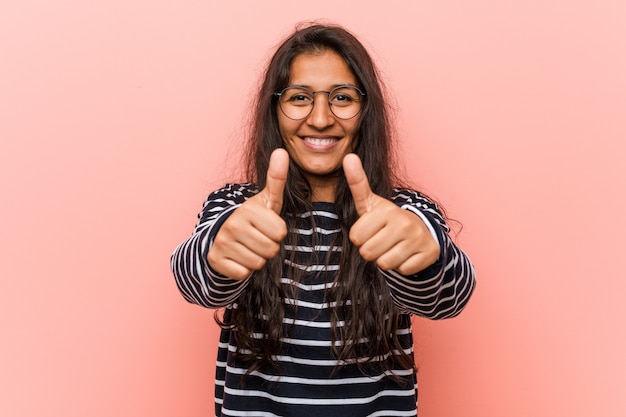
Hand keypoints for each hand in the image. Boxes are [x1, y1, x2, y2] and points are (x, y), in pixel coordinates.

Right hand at [207, 149, 288, 279]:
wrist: (222, 236)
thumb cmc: (253, 219)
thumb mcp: (267, 200)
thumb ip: (277, 178)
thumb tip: (281, 151)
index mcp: (248, 209)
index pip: (280, 233)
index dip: (277, 233)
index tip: (266, 227)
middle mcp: (232, 224)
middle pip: (271, 250)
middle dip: (268, 247)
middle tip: (257, 238)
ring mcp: (222, 242)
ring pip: (258, 263)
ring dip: (256, 259)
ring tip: (247, 247)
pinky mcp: (215, 260)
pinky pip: (243, 274)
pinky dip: (243, 270)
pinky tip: (237, 257)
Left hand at [343, 153, 439, 275]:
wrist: (419, 230)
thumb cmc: (387, 219)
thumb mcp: (370, 202)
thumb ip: (357, 182)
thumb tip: (348, 156)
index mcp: (386, 210)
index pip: (356, 237)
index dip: (360, 237)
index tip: (370, 229)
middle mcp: (404, 223)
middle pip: (368, 253)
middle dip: (371, 250)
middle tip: (381, 240)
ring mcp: (418, 238)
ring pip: (385, 264)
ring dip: (385, 259)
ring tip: (392, 247)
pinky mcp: (429, 253)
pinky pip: (402, 270)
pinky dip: (402, 266)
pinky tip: (406, 253)